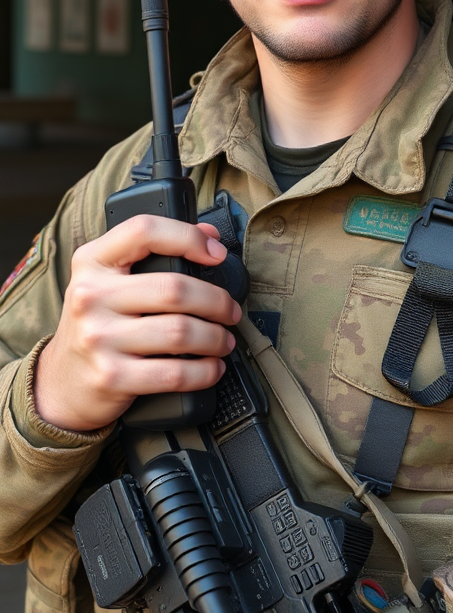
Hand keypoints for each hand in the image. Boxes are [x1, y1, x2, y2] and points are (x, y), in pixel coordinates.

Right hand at [34, 215, 240, 432]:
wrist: (60, 382)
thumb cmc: (97, 323)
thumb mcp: (110, 279)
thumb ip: (154, 250)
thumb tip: (209, 234)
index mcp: (92, 261)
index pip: (144, 231)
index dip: (188, 237)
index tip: (216, 253)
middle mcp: (90, 296)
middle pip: (174, 289)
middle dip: (217, 301)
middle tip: (231, 311)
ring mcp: (98, 338)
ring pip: (180, 332)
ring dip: (216, 338)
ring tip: (224, 340)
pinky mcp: (111, 377)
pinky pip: (173, 373)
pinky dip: (204, 371)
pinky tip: (211, 367)